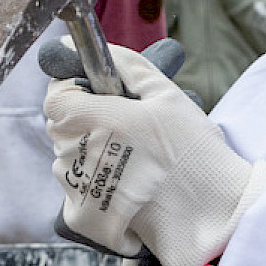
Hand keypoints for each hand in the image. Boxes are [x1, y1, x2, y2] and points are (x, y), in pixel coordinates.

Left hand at [44, 45, 265, 265]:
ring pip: (66, 158)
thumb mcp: (167, 96)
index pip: (56, 96)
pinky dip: (92, 186)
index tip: (98, 94)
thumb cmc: (193, 153)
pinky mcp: (81, 216)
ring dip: (89, 153)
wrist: (209, 215)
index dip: (73, 89)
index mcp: (96, 118)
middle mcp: (78, 152)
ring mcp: (77, 187)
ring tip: (131, 161)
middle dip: (85, 120)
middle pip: (61, 127)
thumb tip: (83, 48)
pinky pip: (73, 191)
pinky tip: (124, 187)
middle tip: (125, 128)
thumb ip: (126, 66)